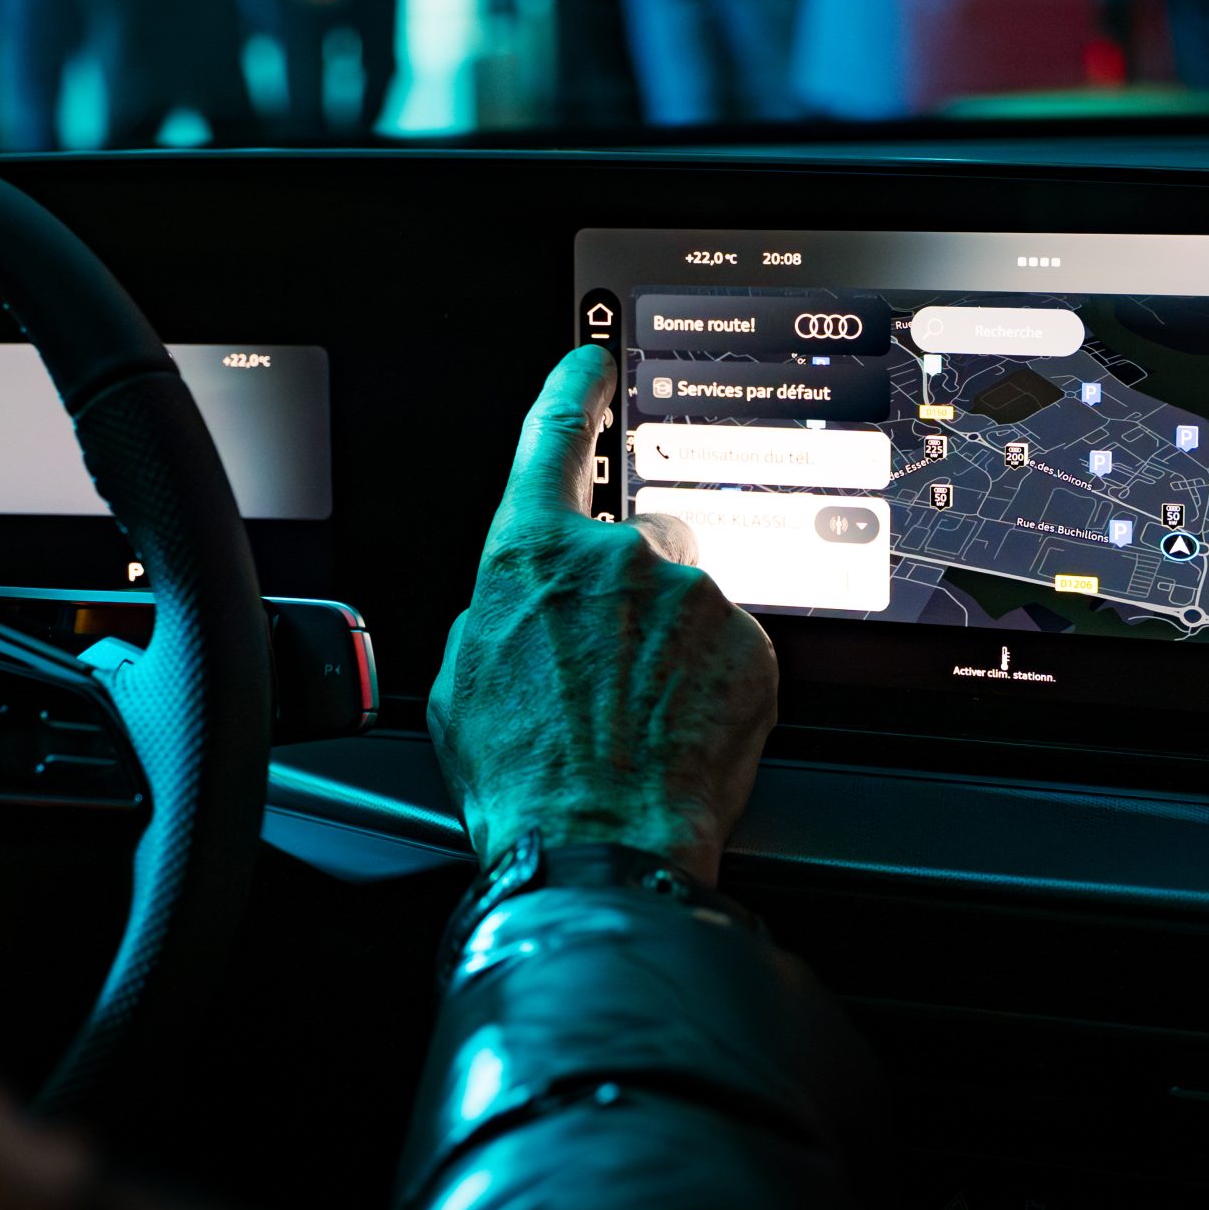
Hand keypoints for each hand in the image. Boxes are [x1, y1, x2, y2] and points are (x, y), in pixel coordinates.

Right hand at [428, 347, 777, 886]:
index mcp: (530, 555)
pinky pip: (727, 647)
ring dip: (664, 648)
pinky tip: (675, 731)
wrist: (598, 847)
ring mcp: (690, 596)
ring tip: (634, 721)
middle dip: (619, 601)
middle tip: (599, 680)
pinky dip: (706, 682)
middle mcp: (616, 558)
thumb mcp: (460, 683)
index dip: (572, 388)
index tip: (592, 362)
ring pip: (681, 603)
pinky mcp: (748, 644)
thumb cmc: (522, 778)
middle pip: (628, 548)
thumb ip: (496, 613)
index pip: (554, 437)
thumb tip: (519, 608)